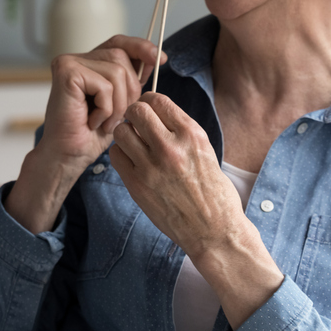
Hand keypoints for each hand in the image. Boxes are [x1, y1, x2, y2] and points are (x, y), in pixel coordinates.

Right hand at [5, 35, 162, 232]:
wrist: (69, 156)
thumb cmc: (91, 135)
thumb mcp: (121, 102)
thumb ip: (132, 79)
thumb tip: (156, 57)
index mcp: (89, 63)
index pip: (119, 42)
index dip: (141, 47)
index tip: (162, 59)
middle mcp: (76, 59)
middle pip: (121, 57)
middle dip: (130, 90)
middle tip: (116, 117)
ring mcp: (69, 63)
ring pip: (117, 71)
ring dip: (118, 104)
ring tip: (103, 122)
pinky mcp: (66, 73)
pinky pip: (104, 85)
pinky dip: (106, 109)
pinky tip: (92, 122)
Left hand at [110, 93, 282, 325]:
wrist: (214, 231)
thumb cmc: (214, 193)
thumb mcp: (205, 150)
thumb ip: (180, 131)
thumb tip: (155, 113)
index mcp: (191, 134)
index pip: (157, 99)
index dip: (149, 102)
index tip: (149, 110)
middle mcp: (170, 147)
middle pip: (136, 110)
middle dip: (134, 115)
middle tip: (138, 126)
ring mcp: (151, 166)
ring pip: (121, 131)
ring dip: (126, 135)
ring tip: (135, 145)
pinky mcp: (137, 184)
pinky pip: (115, 155)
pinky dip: (121, 155)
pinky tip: (133, 162)